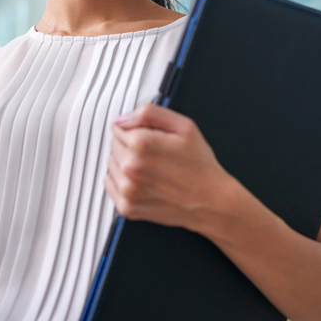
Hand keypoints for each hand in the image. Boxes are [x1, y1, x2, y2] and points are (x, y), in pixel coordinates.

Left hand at [104, 103, 229, 232]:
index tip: (152, 136)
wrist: (210, 202)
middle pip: (114, 144)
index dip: (137, 128)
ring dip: (125, 162)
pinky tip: (142, 181)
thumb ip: (149, 113)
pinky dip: (122, 181)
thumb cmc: (200, 165)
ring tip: (151, 168)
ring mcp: (127, 189)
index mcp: (141, 144)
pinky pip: (109, 184)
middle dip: (130, 144)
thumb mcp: (183, 126)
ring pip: (111, 163)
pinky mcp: (126, 207)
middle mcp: (130, 167)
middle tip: (155, 153)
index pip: (119, 125)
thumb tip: (123, 118)